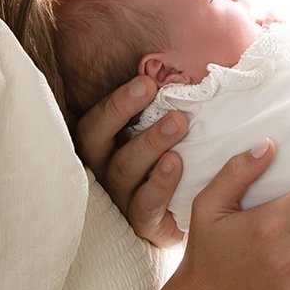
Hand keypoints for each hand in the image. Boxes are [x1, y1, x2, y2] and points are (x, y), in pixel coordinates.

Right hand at [74, 74, 188, 246]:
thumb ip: (166, 106)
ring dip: (150, 141)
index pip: (94, 122)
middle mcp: (104, 172)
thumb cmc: (178, 163)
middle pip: (96, 141)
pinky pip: (146, 204)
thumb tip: (186, 65)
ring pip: (124, 169)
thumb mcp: (167, 132)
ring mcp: (121, 199)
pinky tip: (176, 162)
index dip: (115, 101)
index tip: (145, 80)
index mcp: (106, 148)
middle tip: (150, 86)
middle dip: (121, 109)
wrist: (195, 222)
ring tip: (178, 122)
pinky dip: (160, 183)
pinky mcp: (143, 224)